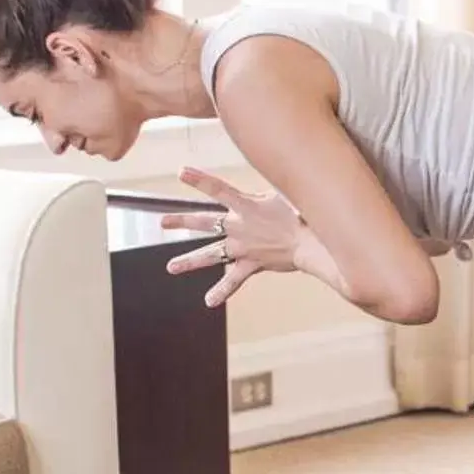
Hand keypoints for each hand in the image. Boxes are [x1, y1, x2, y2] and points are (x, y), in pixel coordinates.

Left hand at [161, 166, 304, 307]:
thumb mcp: (285, 195)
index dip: (198, 180)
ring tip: (171, 267)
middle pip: (204, 222)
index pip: (217, 189)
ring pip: (210, 254)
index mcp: (246, 206)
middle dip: (182, 221)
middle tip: (163, 222)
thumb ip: (269, 192)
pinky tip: (208, 301)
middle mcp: (239, 226)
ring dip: (189, 260)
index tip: (180, 172)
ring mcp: (242, 247)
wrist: (311, 243)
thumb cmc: (303, 216)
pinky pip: (233, 280)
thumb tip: (268, 183)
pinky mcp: (251, 264)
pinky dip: (222, 291)